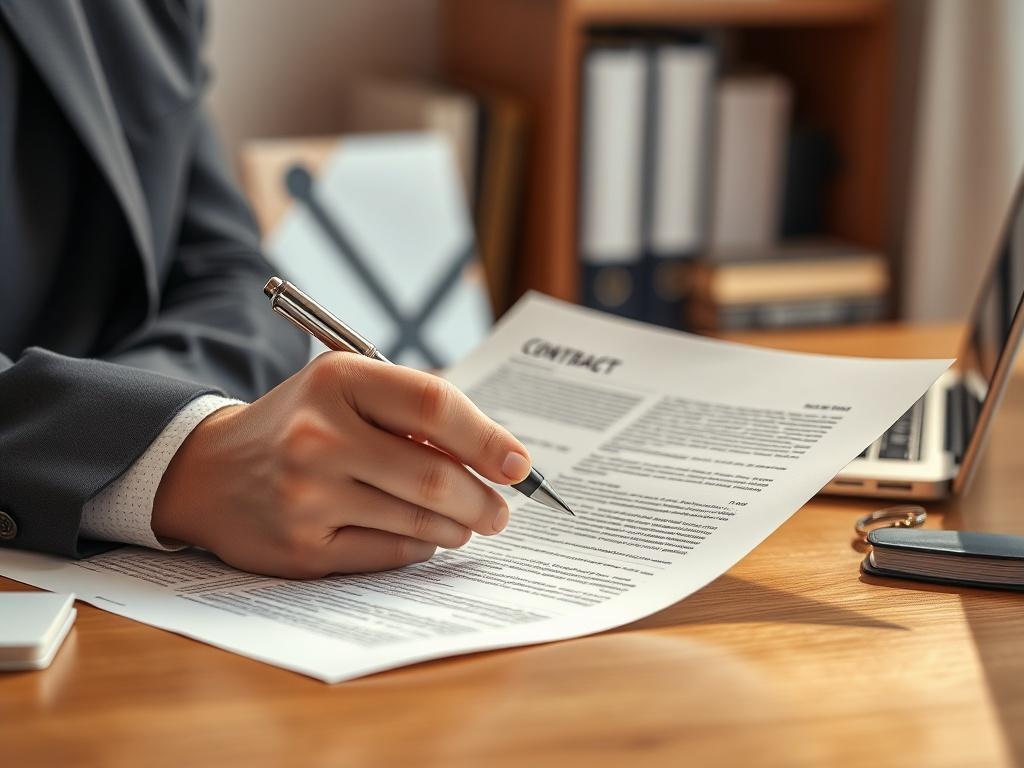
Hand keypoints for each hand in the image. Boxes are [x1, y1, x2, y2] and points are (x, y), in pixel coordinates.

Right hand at [152, 353, 531, 577]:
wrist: (209, 471)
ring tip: (467, 521)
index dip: (487, 437)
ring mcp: (307, 496)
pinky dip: (420, 545)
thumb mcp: (345, 391)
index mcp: (337, 381)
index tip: (518, 464)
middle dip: (483, 499)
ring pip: (419, 521)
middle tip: (501, 510)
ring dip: (457, 525)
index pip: (433, 404)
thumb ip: (412, 412)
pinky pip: (390, 552)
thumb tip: (493, 456)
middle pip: (435, 475)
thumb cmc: (300, 424)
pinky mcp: (301, 549)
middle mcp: (318, 436)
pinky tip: (423, 535)